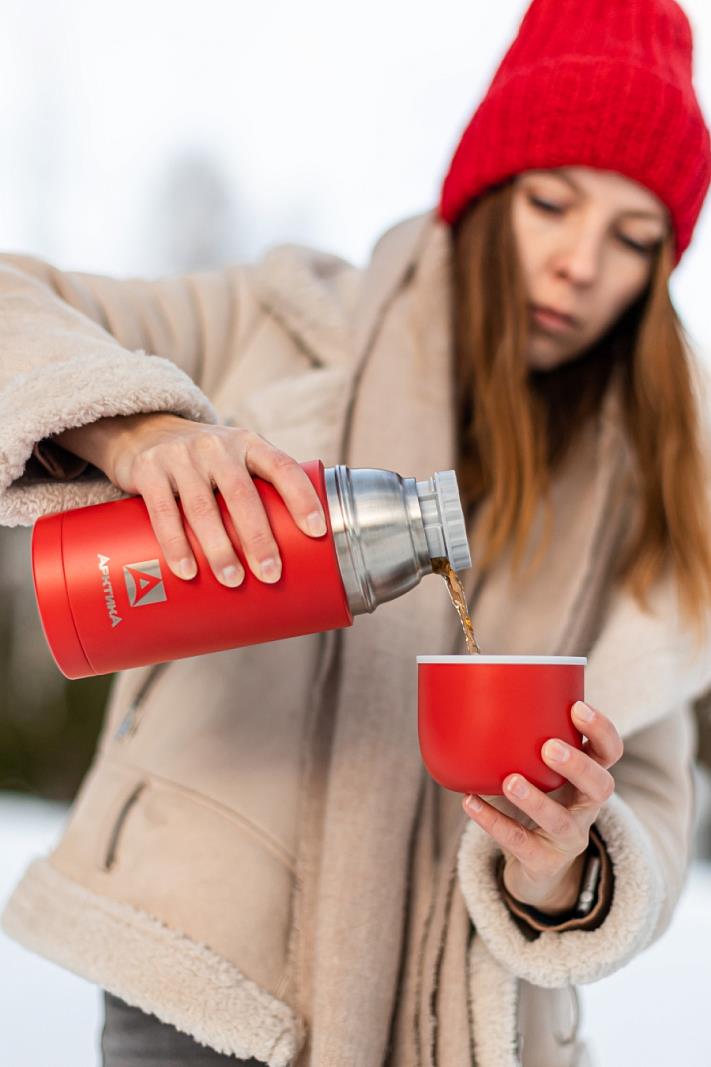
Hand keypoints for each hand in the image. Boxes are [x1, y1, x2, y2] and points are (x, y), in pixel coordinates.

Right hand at [97, 412, 327, 587]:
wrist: (143, 431)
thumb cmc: (204, 462)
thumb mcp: (234, 461)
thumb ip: (257, 493)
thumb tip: (296, 555)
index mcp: (248, 444)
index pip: (282, 467)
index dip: (302, 497)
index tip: (316, 531)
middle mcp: (217, 446)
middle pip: (242, 495)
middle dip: (259, 538)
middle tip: (271, 574)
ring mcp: (181, 456)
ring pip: (203, 507)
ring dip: (220, 548)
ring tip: (233, 581)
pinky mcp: (149, 470)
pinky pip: (163, 512)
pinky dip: (176, 544)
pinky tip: (187, 570)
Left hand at [462, 700, 622, 914]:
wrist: (536, 867)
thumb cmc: (537, 802)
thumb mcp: (539, 772)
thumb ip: (522, 741)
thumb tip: (475, 696)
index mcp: (588, 777)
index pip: (610, 752)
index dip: (601, 730)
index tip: (577, 707)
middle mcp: (586, 808)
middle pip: (601, 787)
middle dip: (578, 766)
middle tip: (550, 747)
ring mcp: (569, 838)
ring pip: (562, 822)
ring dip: (537, 800)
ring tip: (510, 781)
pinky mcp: (544, 862)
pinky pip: (520, 844)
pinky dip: (493, 822)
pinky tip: (470, 803)